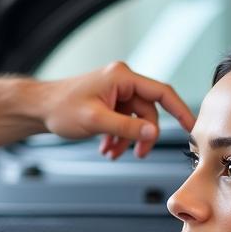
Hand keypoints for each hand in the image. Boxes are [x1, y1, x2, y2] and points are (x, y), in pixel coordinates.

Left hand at [41, 61, 194, 159]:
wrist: (39, 108)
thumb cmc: (60, 108)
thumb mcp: (96, 121)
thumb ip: (127, 128)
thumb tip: (153, 134)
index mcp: (122, 77)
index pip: (161, 93)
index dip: (179, 111)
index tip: (191, 127)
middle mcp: (121, 81)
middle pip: (147, 111)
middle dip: (141, 136)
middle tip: (136, 154)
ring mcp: (114, 92)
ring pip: (134, 120)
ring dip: (126, 139)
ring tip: (112, 153)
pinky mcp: (108, 102)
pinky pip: (123, 121)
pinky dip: (117, 136)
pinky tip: (105, 147)